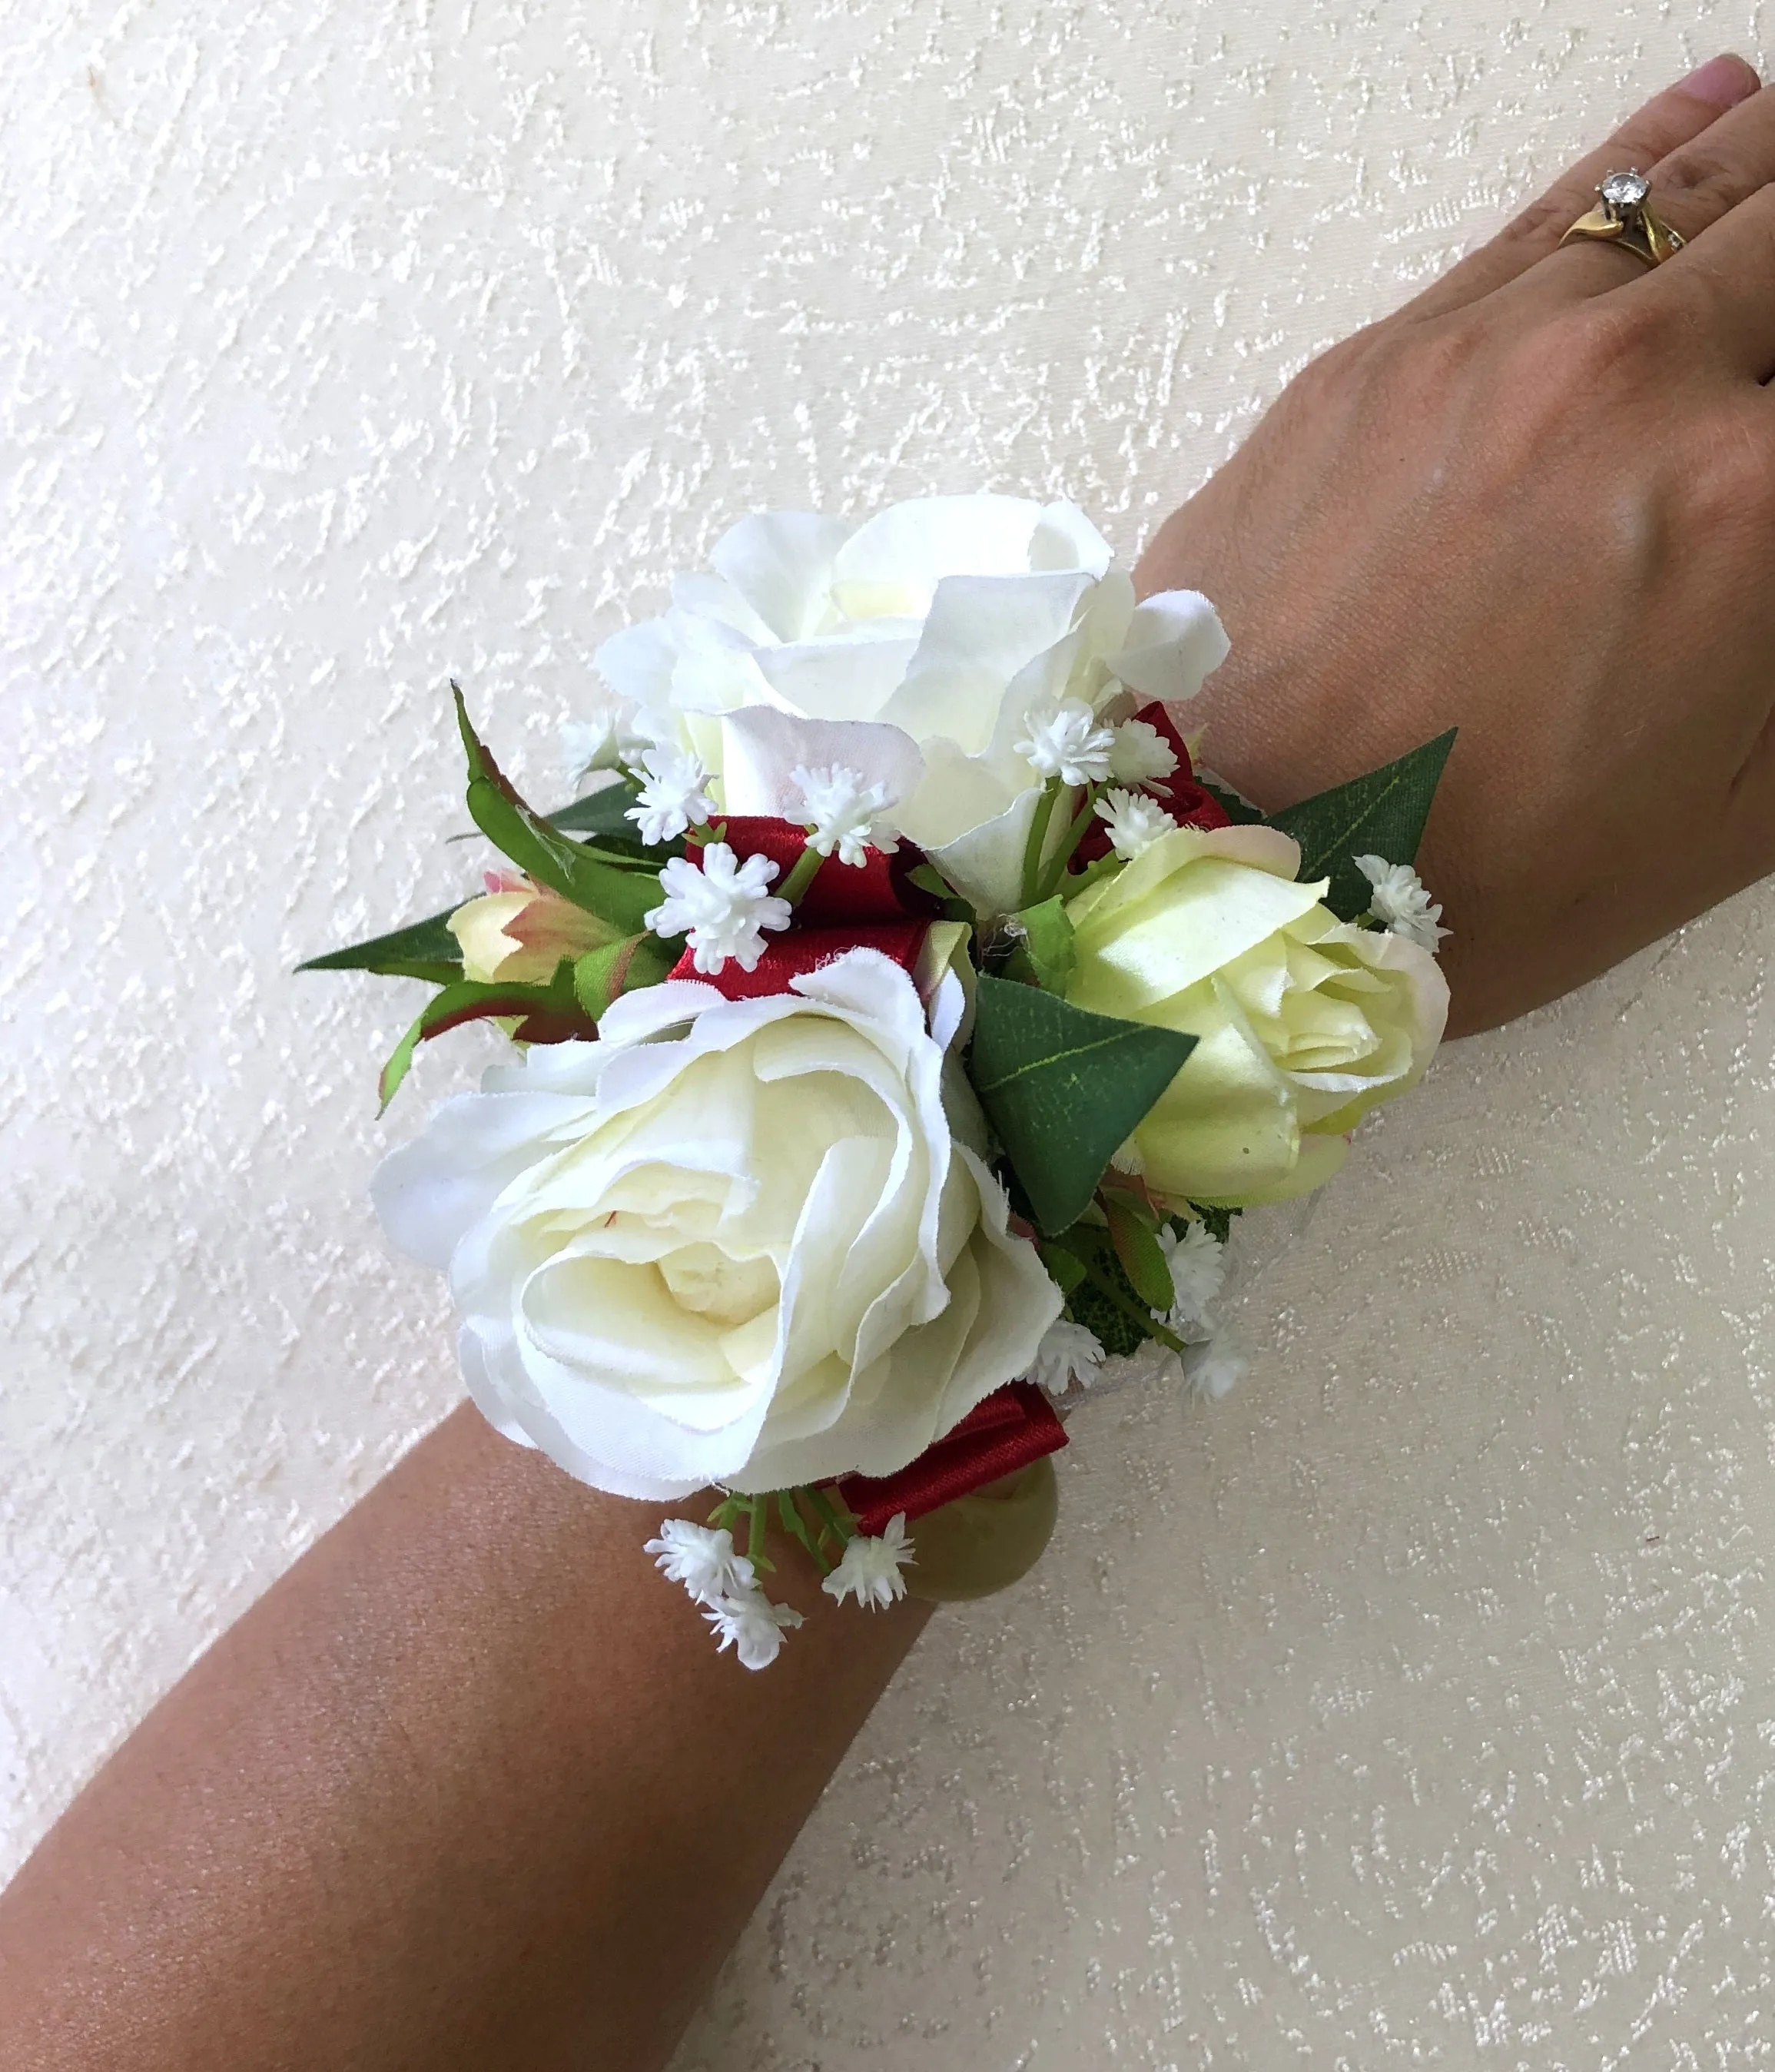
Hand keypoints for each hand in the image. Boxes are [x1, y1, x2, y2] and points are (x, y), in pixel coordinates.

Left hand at [1137, 54, 1774, 1036]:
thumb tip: (1766, 534)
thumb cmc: (1495, 876)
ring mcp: (1493, 348)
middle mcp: (1638, 380)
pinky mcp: (1376, 356)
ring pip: (1679, 193)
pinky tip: (1704, 123)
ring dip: (1757, 177)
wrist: (1243, 872)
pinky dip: (1647, 164)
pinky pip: (1549, 217)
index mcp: (1756, 497)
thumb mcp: (1743, 794)